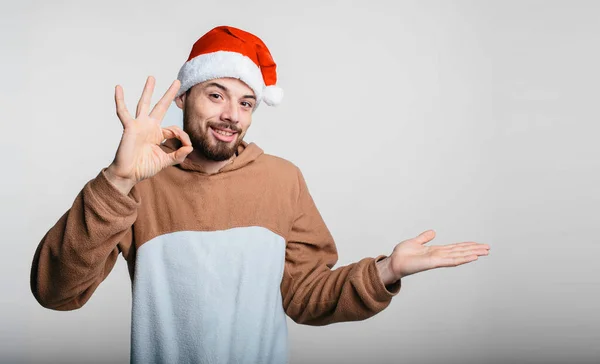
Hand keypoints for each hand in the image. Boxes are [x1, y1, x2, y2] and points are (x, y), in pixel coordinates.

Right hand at [105, 76, 192, 193]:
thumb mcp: (165, 161)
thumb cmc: (143, 167)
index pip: (175, 129)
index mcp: (158, 134)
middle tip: (177, 82)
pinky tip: (118, 88)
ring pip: (144, 104)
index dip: (184, 137)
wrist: (128, 174)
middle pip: (161, 106)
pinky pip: (122, 111)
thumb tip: (190, 147)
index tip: (187, 146)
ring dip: (148, 90)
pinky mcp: (129, 127)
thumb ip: (178, 155)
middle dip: (169, 94)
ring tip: (152, 78)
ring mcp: (139, 125)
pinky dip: (120, 100)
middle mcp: (149, 127)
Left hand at [376, 230, 489, 284]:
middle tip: (488, 248)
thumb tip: (433, 232)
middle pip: (461, 251)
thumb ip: (424, 238)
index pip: (455, 248)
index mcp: (436, 251)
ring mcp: (438, 259)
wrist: (394, 262)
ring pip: (459, 255)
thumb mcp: (415, 242)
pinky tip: (472, 257)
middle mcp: (439, 255)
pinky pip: (451, 260)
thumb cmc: (402, 254)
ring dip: (472, 253)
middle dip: (474, 249)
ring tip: (485, 252)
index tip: (478, 244)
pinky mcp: (435, 262)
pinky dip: (462, 258)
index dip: (467, 246)